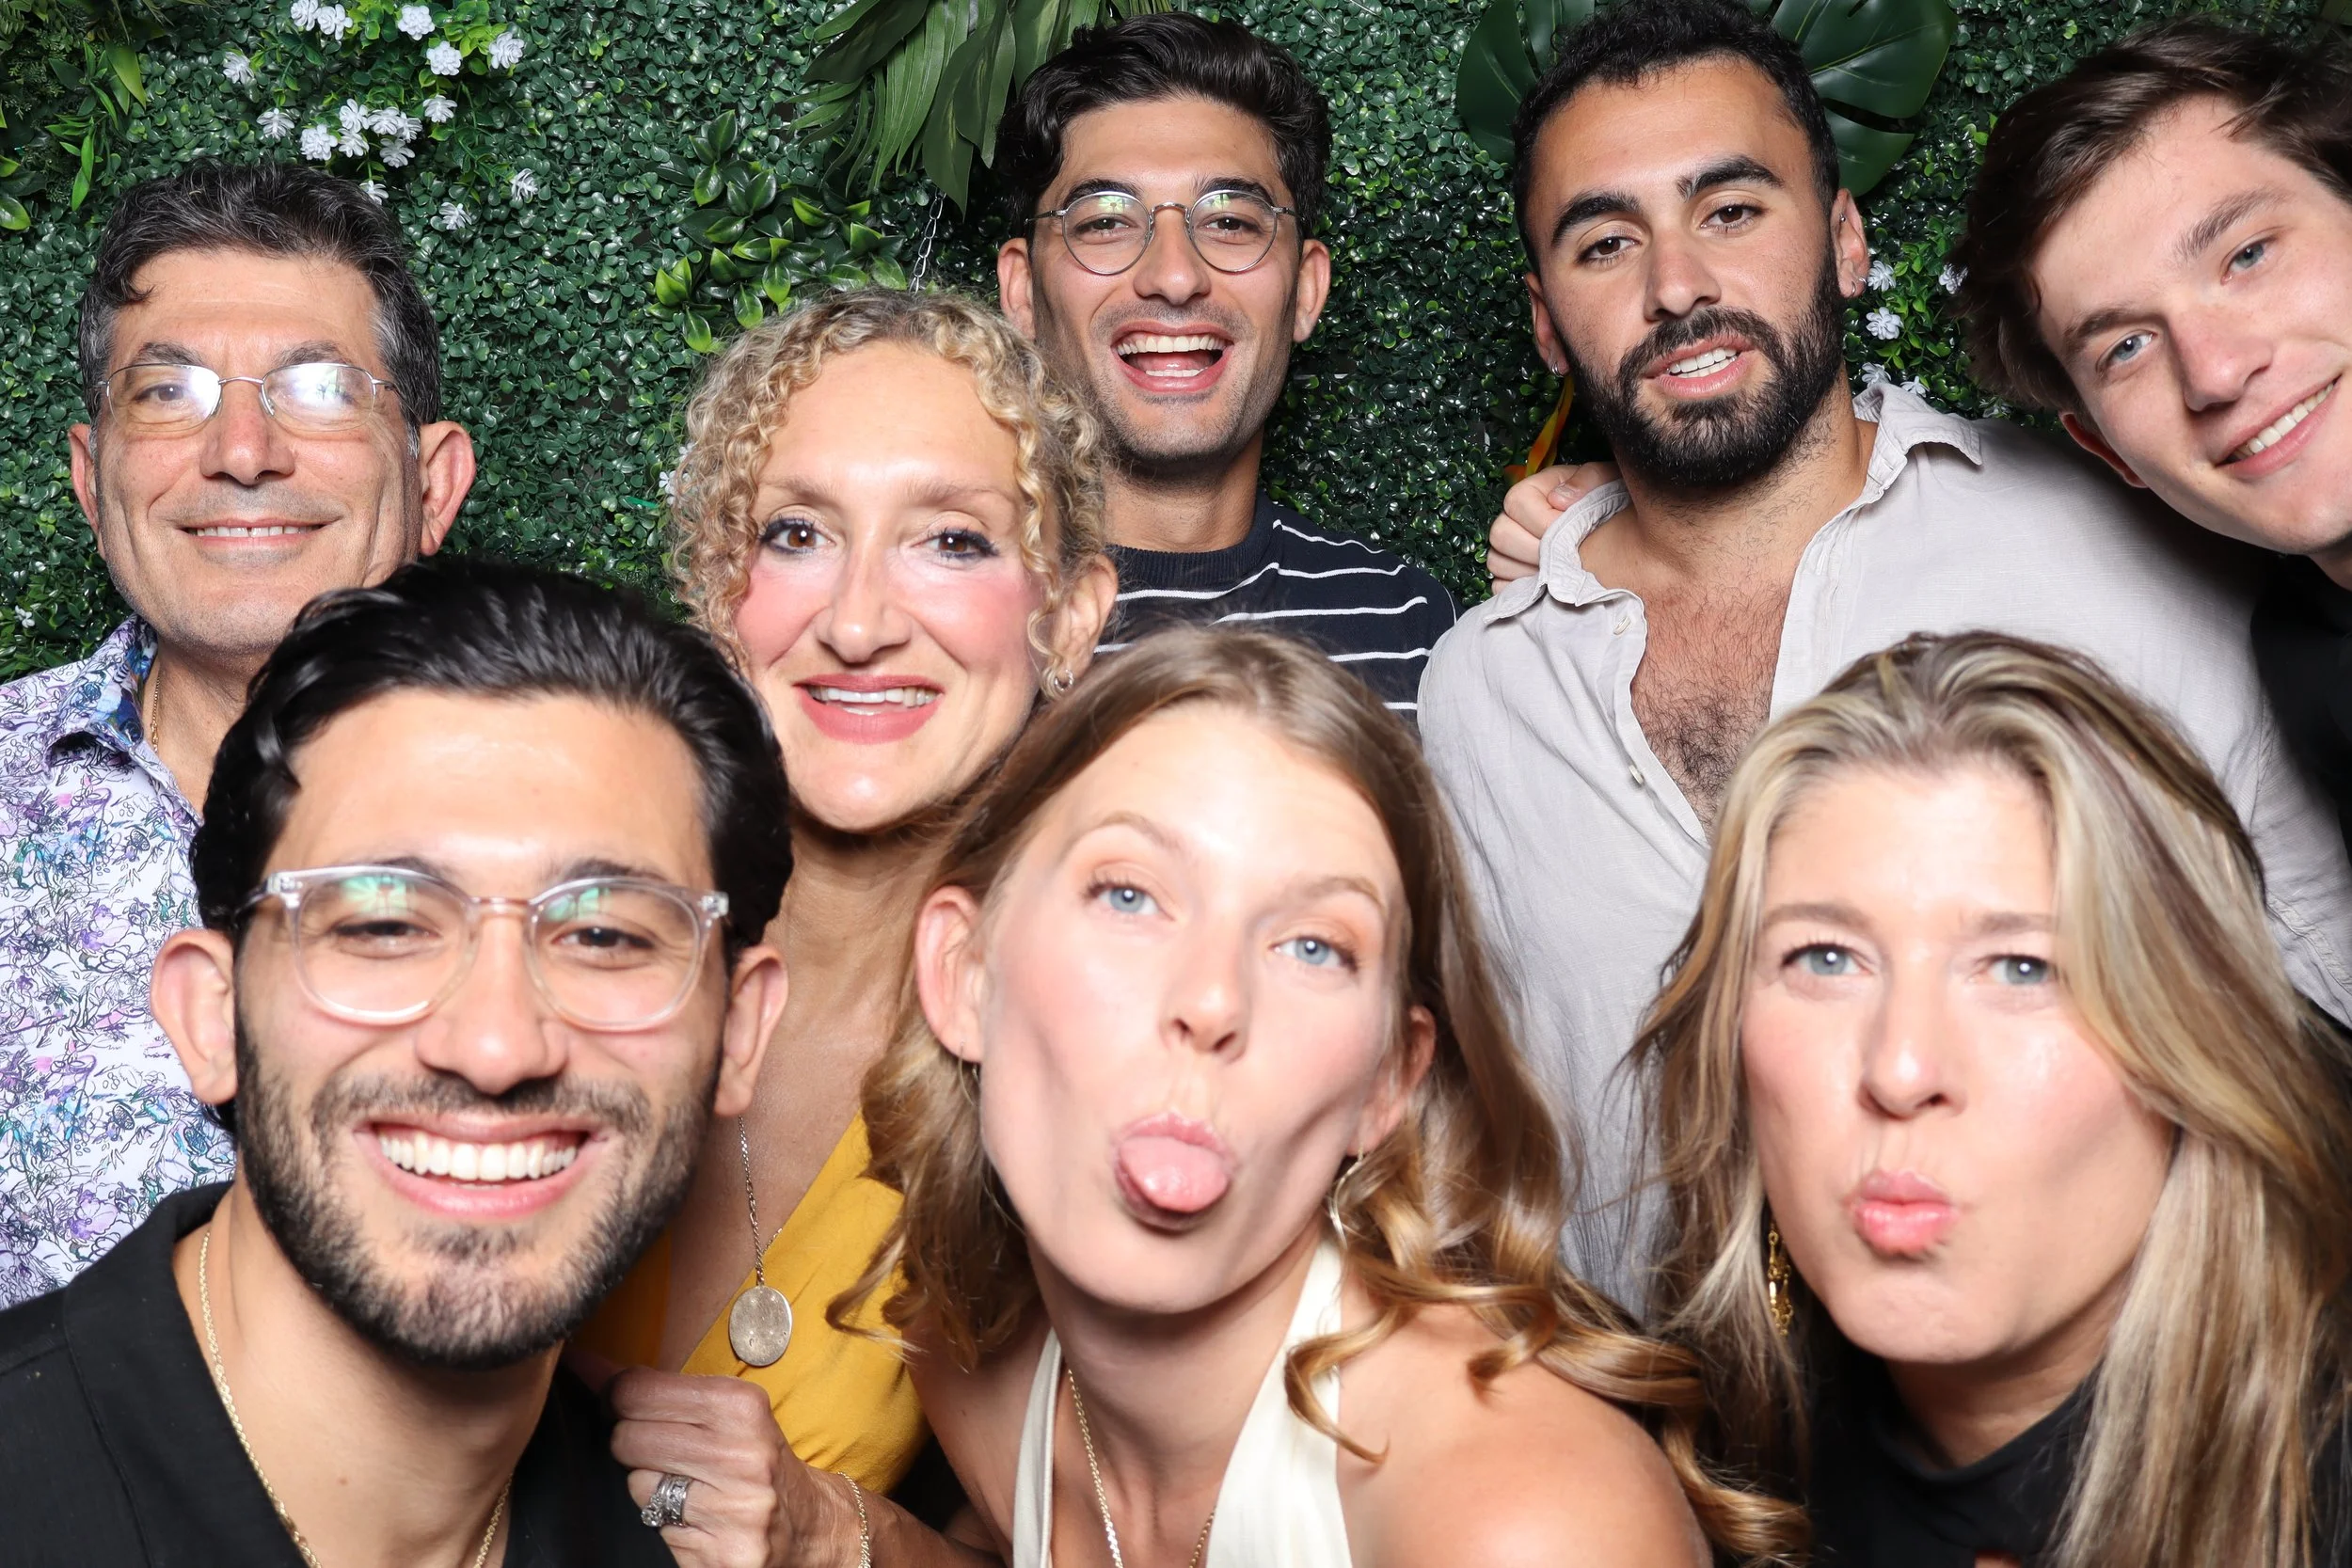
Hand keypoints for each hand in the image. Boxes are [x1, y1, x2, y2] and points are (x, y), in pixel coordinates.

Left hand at [596, 1360, 863, 1567]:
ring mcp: (730, 1510)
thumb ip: (659, 1389)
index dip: (614, 1397)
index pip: (636, 1391)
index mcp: (740, 1407)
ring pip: (637, 1486)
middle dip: (631, 1443)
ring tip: (684, 1485)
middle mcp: (739, 1456)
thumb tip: (587, 1364)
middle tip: (658, 1449)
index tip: (619, 1404)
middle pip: (627, 1439)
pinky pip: (655, 1528)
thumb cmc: (756, 1457)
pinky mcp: (719, 1555)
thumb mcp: (726, 1409)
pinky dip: (667, 1522)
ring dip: (650, 1486)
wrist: (808, 1525)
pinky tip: (695, 1516)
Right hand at [1486, 461, 1618, 585]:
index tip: (1572, 532)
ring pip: (1498, 562)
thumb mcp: (1605, 481)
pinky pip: (1501, 587)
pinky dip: (1523, 592)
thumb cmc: (1604, 504)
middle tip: (1567, 558)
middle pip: (1502, 535)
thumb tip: (1559, 500)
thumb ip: (1588, 479)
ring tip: (1561, 572)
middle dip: (1537, 551)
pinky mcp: (1507, 576)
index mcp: (1531, 491)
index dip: (1545, 522)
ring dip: (1531, 572)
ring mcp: (1505, 550)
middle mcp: (1510, 519)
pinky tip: (1550, 587)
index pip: (1519, 503)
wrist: (1610, 529)